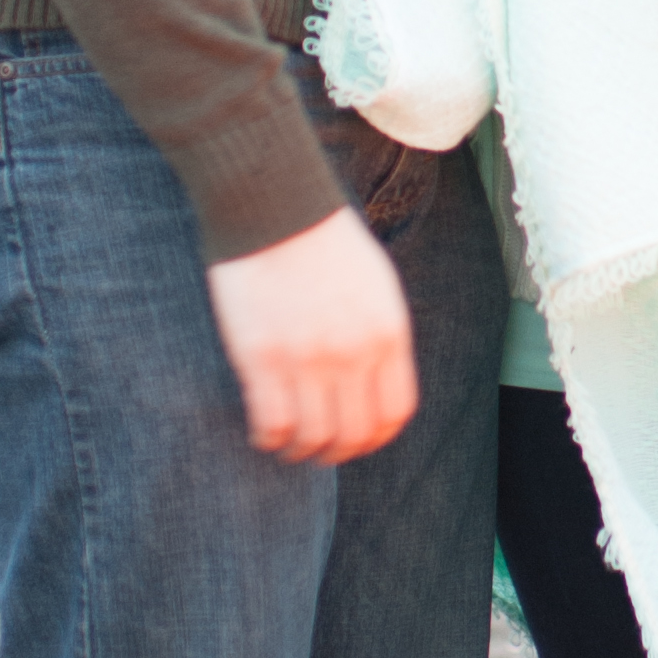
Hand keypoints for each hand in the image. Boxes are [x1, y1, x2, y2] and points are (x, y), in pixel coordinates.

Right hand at [206, 208, 419, 462]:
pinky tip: (263, 432)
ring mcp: (309, 358)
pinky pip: (273, 423)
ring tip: (288, 446)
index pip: (394, 413)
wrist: (274, 204)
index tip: (356, 439)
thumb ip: (381, 334)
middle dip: (337, 453)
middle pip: (355, 434)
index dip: (375, 438)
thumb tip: (375, 382)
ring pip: (313, 439)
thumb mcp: (376, 284)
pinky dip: (269, 439)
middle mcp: (354, 353)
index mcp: (388, 333)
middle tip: (318, 451)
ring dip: (301, 453)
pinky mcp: (263, 358)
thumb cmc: (323, 239)